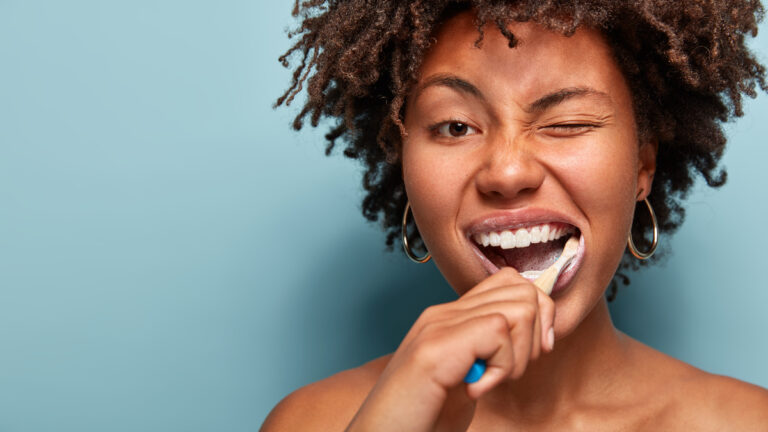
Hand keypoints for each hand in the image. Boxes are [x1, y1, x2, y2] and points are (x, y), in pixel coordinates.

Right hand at [345, 267, 555, 431]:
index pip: (510, 282)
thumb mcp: (466, 379)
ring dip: (518, 354)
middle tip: (508, 371)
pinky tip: (474, 390)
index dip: (537, 315)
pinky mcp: (437, 347)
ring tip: (488, 381)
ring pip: (518, 308)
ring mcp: (438, 326)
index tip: (530, 355)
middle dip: (535, 334)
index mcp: (450, 319)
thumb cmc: (420, 419)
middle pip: (522, 289)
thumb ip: (488, 353)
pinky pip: (499, 333)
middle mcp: (443, 314)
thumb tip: (537, 338)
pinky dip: (501, 368)